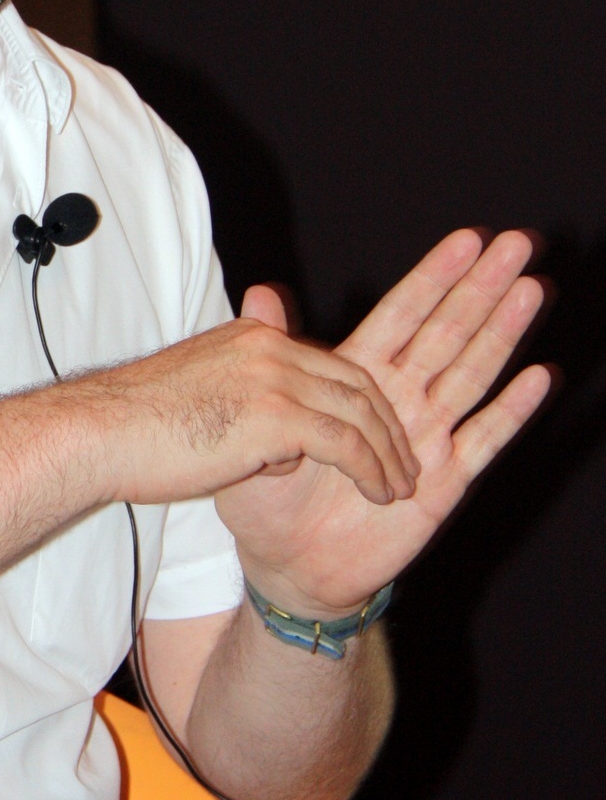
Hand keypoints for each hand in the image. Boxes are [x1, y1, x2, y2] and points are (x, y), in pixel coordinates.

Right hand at [98, 309, 418, 509]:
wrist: (101, 432)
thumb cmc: (134, 425)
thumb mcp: (193, 391)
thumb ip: (235, 394)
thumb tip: (255, 431)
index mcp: (248, 338)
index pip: (327, 360)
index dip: (363, 398)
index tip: (379, 432)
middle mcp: (267, 348)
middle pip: (355, 380)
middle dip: (388, 422)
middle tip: (405, 459)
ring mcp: (273, 378)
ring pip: (359, 411)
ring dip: (389, 451)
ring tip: (400, 484)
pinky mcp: (275, 415)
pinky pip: (345, 443)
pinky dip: (372, 469)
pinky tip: (380, 493)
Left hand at [216, 229, 550, 616]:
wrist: (284, 562)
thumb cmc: (270, 489)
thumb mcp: (261, 414)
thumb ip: (275, 351)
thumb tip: (260, 290)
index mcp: (358, 375)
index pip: (404, 315)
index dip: (435, 277)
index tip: (467, 238)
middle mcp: (401, 398)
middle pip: (450, 332)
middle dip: (482, 288)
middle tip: (517, 243)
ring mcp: (428, 437)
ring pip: (473, 374)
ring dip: (503, 333)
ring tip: (531, 290)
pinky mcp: (445, 482)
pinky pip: (483, 440)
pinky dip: (511, 410)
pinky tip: (540, 377)